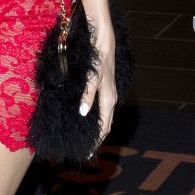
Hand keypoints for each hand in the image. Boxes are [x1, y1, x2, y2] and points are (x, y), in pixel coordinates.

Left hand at [80, 22, 117, 151]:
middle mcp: (111, 99)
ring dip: (98, 129)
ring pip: (105, 117)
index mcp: (108, 100)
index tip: (88, 152)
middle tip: (88, 150)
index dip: (97, 141)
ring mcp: (109, 94)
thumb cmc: (98, 61)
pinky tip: (89, 119)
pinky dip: (98, 118)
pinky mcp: (106, 89)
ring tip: (89, 138)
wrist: (104, 43)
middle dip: (98, 138)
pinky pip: (103, 109)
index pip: (104, 127)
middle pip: (106, 125)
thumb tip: (83, 114)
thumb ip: (87, 96)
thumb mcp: (91, 79)